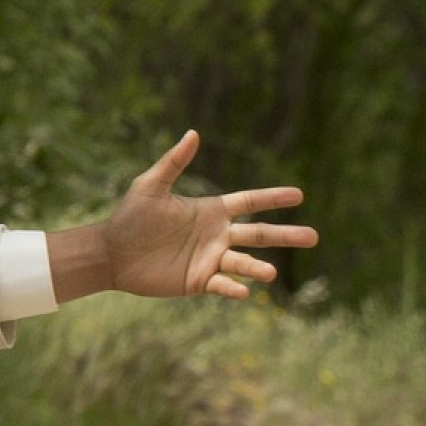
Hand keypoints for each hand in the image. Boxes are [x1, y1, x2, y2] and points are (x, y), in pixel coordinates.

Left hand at [48, 131, 318, 302]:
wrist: (112, 254)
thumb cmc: (130, 218)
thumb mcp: (150, 186)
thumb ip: (174, 162)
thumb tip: (193, 133)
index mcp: (211, 211)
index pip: (250, 202)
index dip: (273, 198)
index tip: (299, 195)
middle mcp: (217, 236)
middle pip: (259, 234)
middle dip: (286, 235)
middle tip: (314, 236)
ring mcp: (210, 260)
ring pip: (244, 263)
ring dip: (259, 267)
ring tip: (272, 273)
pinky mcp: (199, 282)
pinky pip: (222, 285)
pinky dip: (234, 288)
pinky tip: (245, 292)